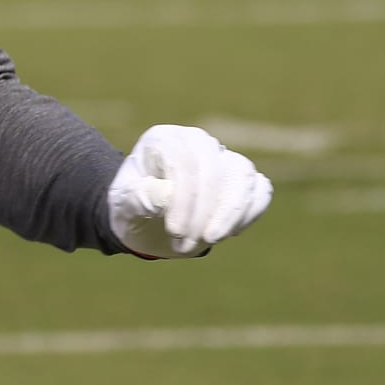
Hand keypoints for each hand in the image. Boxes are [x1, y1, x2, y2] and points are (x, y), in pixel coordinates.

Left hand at [108, 125, 272, 258]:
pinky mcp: (242, 178)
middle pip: (213, 169)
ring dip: (230, 214)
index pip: (183, 162)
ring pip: (242, 175)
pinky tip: (229, 233)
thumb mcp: (123, 205)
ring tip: (209, 240)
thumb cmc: (133, 206)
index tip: (175, 232)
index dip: (183, 199)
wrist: (147, 217)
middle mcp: (197, 141)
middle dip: (203, 212)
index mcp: (164, 139)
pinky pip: (260, 189)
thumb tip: (163, 195)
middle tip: (185, 244)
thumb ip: (138, 198)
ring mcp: (224, 157)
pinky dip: (250, 212)